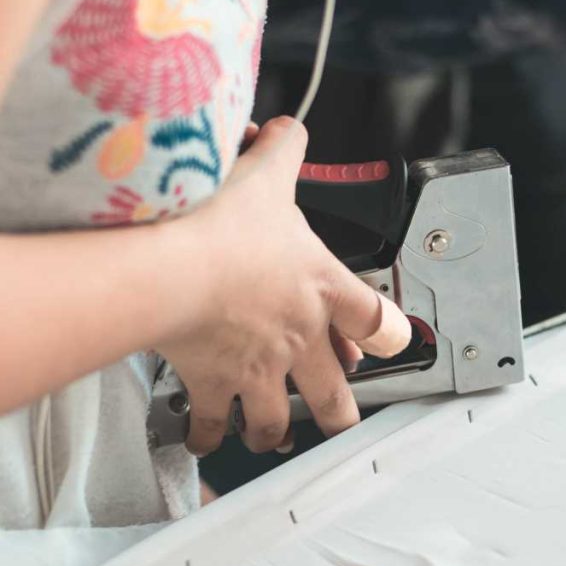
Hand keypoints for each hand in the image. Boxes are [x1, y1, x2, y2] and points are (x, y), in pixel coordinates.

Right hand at [159, 117, 410, 455]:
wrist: (176, 264)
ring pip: (276, 420)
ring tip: (272, 437)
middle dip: (339, 413)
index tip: (390, 343)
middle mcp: (298, 338)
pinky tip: (205, 438)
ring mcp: (258, 368)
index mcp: (321, 290)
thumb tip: (288, 128)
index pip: (374, 319)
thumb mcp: (268, 174)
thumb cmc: (224, 224)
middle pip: (334, 393)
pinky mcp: (213, 383)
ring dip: (273, 432)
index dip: (389, 334)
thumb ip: (286, 148)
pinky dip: (208, 437)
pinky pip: (213, 424)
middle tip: (339, 419)